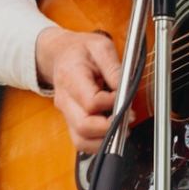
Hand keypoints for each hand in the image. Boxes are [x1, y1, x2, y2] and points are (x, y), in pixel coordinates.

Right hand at [36, 23, 121, 151]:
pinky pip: (82, 141)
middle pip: (84, 127)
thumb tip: (125, 90)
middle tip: (127, 118)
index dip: (112, 103)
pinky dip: (98, 142)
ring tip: (121, 128)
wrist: (60, 54)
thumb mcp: (101, 47)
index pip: (91, 102)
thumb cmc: (80, 50)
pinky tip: (111, 131)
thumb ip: (114, 68)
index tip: (124, 96)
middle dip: (110, 128)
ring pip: (81, 141)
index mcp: (71, 77)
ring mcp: (66, 113)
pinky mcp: (70, 121)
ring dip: (104, 140)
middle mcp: (65, 100)